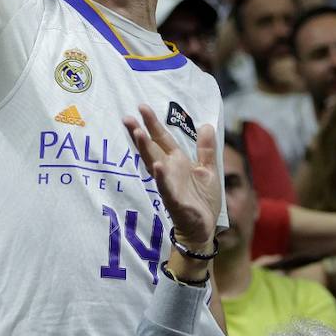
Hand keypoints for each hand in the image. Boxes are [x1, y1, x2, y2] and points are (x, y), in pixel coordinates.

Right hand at [124, 105, 218, 248]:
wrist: (204, 228)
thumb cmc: (203, 200)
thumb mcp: (208, 170)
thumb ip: (206, 149)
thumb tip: (205, 125)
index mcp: (177, 162)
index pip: (162, 139)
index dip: (153, 124)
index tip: (141, 107)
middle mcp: (170, 171)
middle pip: (152, 148)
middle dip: (140, 133)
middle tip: (126, 118)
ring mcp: (169, 185)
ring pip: (154, 164)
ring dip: (145, 150)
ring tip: (138, 133)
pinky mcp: (175, 201)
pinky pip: (166, 188)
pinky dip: (162, 177)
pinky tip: (158, 166)